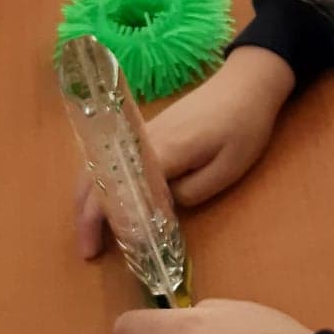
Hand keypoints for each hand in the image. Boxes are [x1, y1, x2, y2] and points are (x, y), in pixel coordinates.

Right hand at [76, 47, 296, 259]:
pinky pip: (111, 160)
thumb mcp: (229, 169)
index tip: (101, 249)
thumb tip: (162, 206)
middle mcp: (141, 141)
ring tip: (90, 233)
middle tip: (87, 251)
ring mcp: (141, 134)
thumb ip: (193, 192)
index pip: (120, 189)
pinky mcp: (146, 132)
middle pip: (98, 177)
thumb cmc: (244, 125)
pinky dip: (99, 184)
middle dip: (86, 217)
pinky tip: (103, 203)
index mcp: (161, 151)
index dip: (108, 221)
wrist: (247, 82)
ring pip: (98, 167)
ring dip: (87, 200)